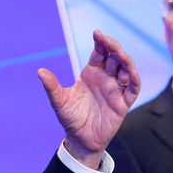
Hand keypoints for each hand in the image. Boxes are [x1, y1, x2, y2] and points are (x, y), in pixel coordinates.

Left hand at [37, 30, 140, 168]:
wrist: (80, 139)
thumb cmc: (70, 118)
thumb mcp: (59, 101)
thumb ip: (52, 86)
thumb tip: (39, 71)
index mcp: (91, 73)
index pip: (100, 53)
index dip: (101, 42)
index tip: (97, 33)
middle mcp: (105, 79)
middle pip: (115, 58)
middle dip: (114, 47)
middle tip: (108, 40)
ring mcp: (115, 90)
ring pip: (126, 69)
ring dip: (125, 60)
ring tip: (119, 53)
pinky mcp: (123, 103)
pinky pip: (133, 88)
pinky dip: (133, 79)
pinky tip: (130, 72)